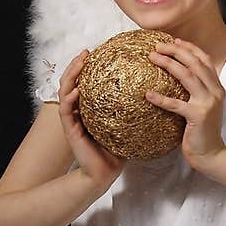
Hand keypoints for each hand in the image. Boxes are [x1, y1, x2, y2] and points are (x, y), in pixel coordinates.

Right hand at [59, 51, 125, 189]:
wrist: (104, 173)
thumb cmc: (117, 152)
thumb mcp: (129, 126)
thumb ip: (136, 111)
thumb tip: (160, 94)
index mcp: (91, 107)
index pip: (88, 82)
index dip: (90, 67)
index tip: (99, 52)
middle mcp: (80, 109)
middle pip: (73, 81)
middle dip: (77, 65)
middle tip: (86, 52)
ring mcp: (73, 118)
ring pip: (65, 91)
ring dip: (70, 75)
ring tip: (79, 63)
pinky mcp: (70, 129)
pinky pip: (66, 110)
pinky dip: (70, 99)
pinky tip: (77, 90)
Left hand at [146, 38, 225, 168]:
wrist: (211, 153)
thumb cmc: (202, 131)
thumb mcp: (203, 106)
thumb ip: (196, 92)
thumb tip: (176, 77)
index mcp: (217, 87)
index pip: (205, 60)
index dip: (190, 48)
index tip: (174, 41)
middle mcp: (215, 91)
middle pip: (195, 63)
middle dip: (176, 50)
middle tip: (158, 45)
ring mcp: (208, 103)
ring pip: (187, 76)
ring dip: (169, 64)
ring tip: (153, 57)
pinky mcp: (198, 116)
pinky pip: (176, 104)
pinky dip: (161, 98)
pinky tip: (148, 94)